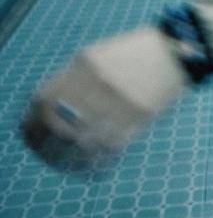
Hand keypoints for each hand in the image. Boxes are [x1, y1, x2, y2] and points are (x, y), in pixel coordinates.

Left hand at [19, 26, 190, 172]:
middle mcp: (98, 83)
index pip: (43, 102)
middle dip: (48, 145)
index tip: (35, 133)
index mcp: (84, 65)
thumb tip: (47, 110)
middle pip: (58, 126)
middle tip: (49, 153)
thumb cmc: (133, 54)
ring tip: (68, 162)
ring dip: (68, 158)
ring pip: (80, 143)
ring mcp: (118, 102)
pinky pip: (107, 150)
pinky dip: (94, 162)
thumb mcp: (96, 57)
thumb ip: (71, 80)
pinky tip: (91, 164)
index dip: (34, 123)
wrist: (174, 53)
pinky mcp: (137, 119)